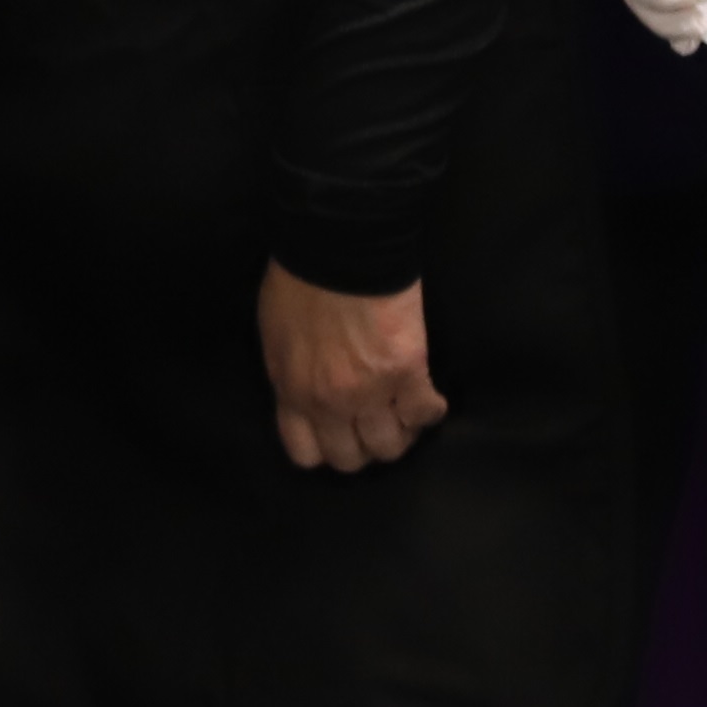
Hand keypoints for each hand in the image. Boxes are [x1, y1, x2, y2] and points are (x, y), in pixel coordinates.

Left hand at [265, 264, 442, 472]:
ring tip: (405, 413)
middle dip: (364, 445)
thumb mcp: (275, 335)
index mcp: (291, 391)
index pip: (306, 454)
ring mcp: (369, 392)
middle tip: (376, 423)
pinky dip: (431, 411)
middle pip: (351, 458)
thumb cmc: (299, 280)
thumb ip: (289, 371)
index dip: (326, 448)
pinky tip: (431, 398)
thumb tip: (302, 388)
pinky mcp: (406, 372)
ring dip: (401, 433)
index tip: (339, 433)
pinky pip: (425, 413)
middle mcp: (328, 403)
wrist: (337, 247)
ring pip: (391, 446)